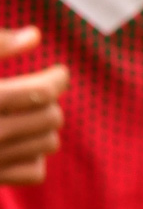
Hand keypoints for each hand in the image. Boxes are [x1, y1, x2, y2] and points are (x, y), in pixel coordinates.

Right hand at [0, 27, 68, 185]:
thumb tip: (35, 36)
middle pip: (51, 118)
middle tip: (41, 89)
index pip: (40, 93)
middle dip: (50, 102)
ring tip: (30, 112)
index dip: (57, 79)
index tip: (58, 72)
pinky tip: (17, 140)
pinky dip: (33, 157)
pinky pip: (34, 172)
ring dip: (45, 126)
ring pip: (48, 144)